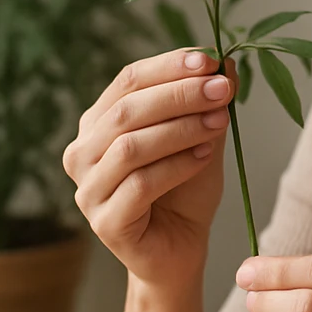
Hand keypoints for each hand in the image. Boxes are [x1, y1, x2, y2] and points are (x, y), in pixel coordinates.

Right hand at [63, 49, 238, 289]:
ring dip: (181, 129)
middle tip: (222, 88)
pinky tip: (206, 155)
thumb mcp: (202, 139)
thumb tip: (228, 61)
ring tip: (220, 122)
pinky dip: (178, 165)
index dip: (168, 66)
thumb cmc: (186, 192)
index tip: (209, 60)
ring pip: (131, 147)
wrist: (181, 251)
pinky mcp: (105, 223)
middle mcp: (83, 153)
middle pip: (127, 110)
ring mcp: (88, 190)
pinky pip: (141, 185)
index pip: (128, 80)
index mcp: (98, 123)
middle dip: (179, 94)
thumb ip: (207, 105)